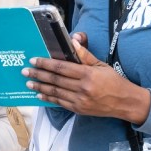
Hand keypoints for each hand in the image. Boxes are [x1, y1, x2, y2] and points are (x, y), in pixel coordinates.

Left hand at [22, 36, 150, 123]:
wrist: (125, 102)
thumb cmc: (113, 81)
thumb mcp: (101, 64)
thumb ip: (84, 55)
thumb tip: (73, 41)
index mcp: (88, 74)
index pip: (61, 68)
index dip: (46, 64)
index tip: (34, 60)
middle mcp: (83, 88)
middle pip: (55, 80)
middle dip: (38, 75)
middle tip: (25, 71)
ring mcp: (80, 101)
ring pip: (55, 92)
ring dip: (40, 87)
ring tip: (28, 83)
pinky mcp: (79, 109)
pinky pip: (60, 103)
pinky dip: (48, 98)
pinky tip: (40, 95)